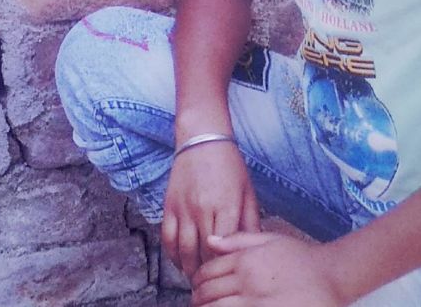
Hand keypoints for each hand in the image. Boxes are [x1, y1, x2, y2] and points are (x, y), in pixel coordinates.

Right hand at [161, 142, 259, 281]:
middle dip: (209, 271)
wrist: (202, 139)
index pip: (225, 247)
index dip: (226, 264)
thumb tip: (253, 248)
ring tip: (197, 276)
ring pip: (183, 251)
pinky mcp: (169, 206)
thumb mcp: (247, 191)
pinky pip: (167, 239)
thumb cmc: (230, 165)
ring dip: (190, 269)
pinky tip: (181, 262)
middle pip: (204, 253)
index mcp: (226, 205)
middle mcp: (203, 208)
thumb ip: (250, 221)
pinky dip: (173, 256)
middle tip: (213, 281)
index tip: (229, 273)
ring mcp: (183, 208)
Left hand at [191, 231, 342, 305]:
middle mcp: (247, 282)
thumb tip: (210, 242)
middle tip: (198, 300)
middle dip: (198, 298)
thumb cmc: (301, 258)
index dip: (198, 279)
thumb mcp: (270, 239)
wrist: (329, 277)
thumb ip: (238, 240)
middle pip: (207, 294)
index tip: (198, 284)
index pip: (208, 271)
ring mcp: (253, 304)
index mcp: (246, 260)